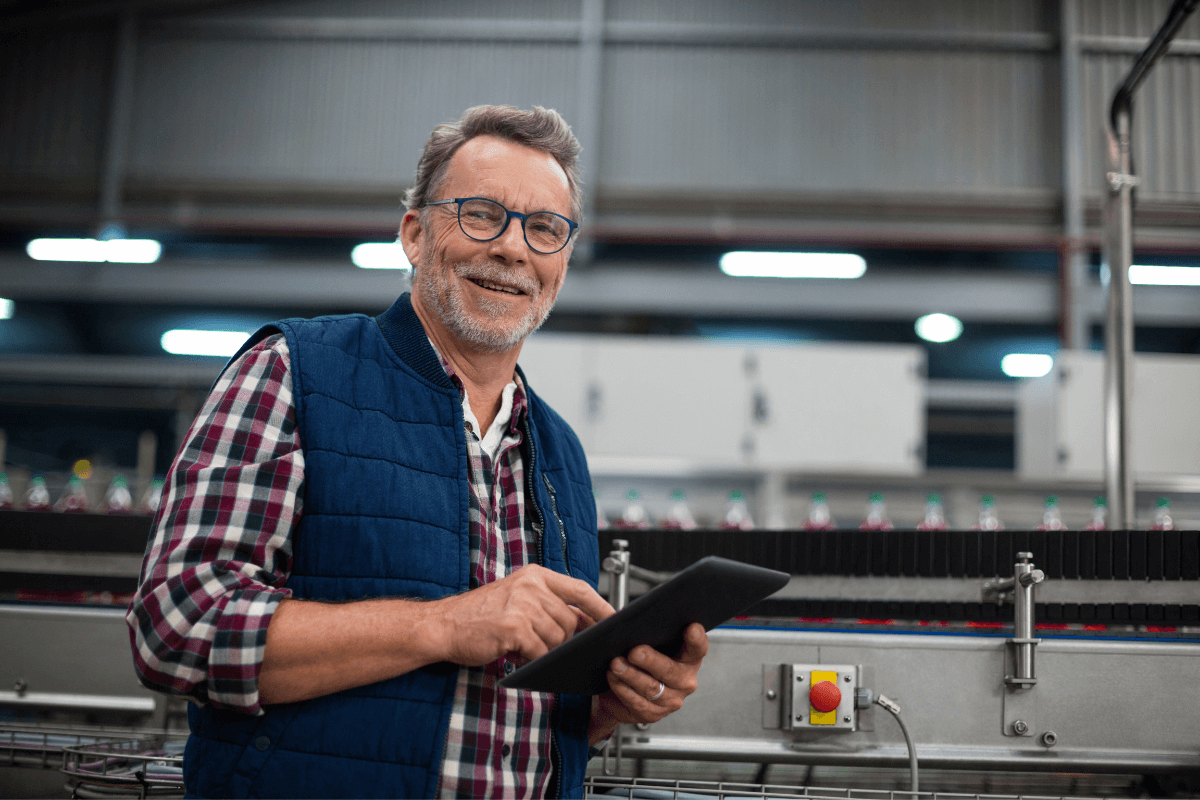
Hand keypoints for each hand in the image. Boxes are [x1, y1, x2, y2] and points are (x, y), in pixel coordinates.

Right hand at [425, 564, 613, 666]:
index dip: (602, 607)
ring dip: (543, 650)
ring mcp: (523, 605)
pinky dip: (530, 658)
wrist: (442, 625)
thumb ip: (549, 605)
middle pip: (570, 621)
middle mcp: (532, 586)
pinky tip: (513, 652)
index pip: (581, 589)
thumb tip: (585, 624)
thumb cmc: (479, 616)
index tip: (615, 621)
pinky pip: (540, 652)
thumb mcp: (517, 599)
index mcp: (535, 575)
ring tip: (519, 645)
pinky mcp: (515, 627)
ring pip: (557, 639)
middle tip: (536, 643)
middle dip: (561, 640)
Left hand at [590, 622, 707, 741]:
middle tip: (634, 651)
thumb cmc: (637, 658)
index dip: (696, 639)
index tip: (691, 628)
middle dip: (651, 660)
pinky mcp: (654, 714)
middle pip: (670, 670)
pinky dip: (623, 689)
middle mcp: (685, 680)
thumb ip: (639, 628)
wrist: (621, 691)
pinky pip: (638, 702)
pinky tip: (613, 678)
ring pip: (651, 688)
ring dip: (631, 675)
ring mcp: (671, 700)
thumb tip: (620, 616)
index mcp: (689, 658)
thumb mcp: (642, 640)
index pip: (698, 648)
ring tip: (615, 664)